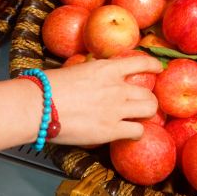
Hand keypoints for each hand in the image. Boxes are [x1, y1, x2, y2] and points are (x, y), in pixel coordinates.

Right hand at [46, 55, 162, 145]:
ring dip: (147, 113)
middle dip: (149, 97)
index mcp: (107, 68)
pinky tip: (132, 133)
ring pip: (149, 109)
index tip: (158, 69)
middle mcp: (116, 87)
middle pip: (148, 92)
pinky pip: (137, 131)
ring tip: (142, 117)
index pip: (140, 63)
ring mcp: (116, 109)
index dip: (153, 66)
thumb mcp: (76, 70)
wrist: (38, 105)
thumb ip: (94, 73)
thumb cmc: (48, 87)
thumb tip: (97, 76)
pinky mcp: (111, 130)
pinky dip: (137, 132)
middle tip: (145, 102)